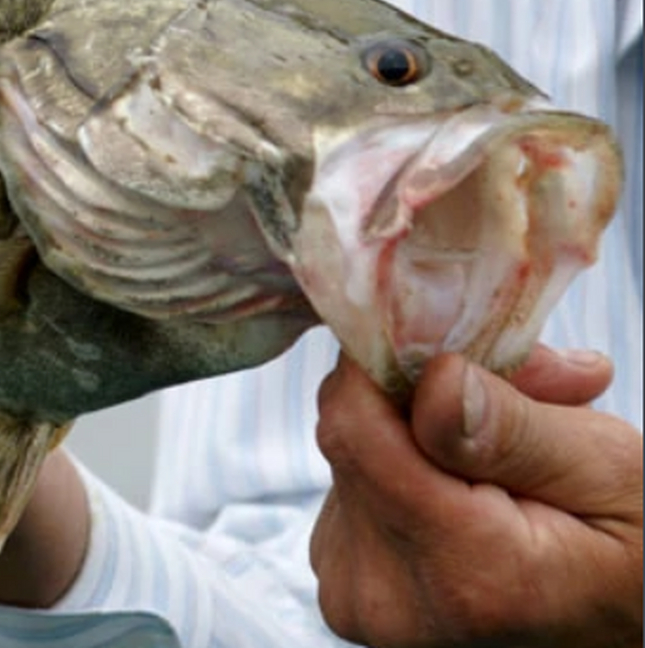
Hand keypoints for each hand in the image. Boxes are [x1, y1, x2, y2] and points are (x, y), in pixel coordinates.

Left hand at [310, 346, 642, 646]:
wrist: (619, 626)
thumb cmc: (634, 557)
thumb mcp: (614, 478)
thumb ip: (517, 430)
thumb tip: (436, 382)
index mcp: (461, 572)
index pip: (355, 425)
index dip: (394, 362)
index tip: (461, 346)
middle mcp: (388, 595)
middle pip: (352, 433)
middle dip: (426, 393)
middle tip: (532, 389)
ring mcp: (360, 597)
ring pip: (350, 455)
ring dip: (419, 431)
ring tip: (513, 453)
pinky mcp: (348, 585)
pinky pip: (352, 489)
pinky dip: (404, 469)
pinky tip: (470, 488)